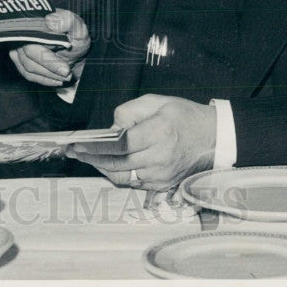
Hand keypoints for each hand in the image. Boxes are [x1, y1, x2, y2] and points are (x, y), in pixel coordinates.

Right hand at [9, 9, 90, 86]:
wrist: (74, 50)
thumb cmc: (75, 37)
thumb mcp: (78, 28)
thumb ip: (68, 21)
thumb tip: (50, 21)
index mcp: (35, 21)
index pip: (34, 40)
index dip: (48, 57)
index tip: (65, 70)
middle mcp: (22, 32)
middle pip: (29, 55)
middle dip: (51, 67)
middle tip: (68, 74)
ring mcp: (18, 47)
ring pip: (28, 67)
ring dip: (49, 75)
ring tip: (66, 77)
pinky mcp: (19, 61)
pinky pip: (27, 74)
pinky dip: (44, 79)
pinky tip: (57, 80)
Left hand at [67, 95, 215, 192]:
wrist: (214, 138)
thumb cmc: (184, 116)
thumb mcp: (156, 102)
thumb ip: (129, 112)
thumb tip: (110, 129)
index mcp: (159, 133)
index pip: (120, 145)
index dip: (96, 147)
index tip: (77, 145)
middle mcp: (160, 158)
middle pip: (118, 164)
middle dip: (91, 159)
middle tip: (72, 152)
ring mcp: (162, 175)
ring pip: (123, 177)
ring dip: (102, 168)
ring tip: (85, 157)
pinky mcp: (163, 185)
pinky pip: (133, 182)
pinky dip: (118, 173)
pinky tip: (107, 163)